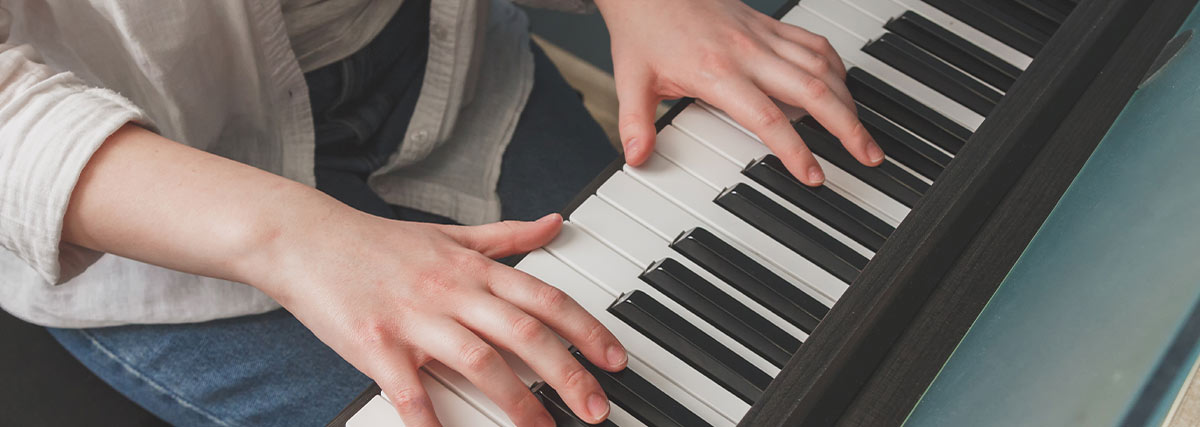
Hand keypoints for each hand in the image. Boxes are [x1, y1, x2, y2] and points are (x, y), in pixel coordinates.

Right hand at [253, 210, 625, 426]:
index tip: (615, 360)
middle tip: (596, 409)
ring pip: (479, 361)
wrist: (304, 238)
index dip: (586, 330)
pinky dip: (430, 418)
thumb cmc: (378, 243)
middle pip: (524, 333)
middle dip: (567, 374)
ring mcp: (414, 318)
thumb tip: (556, 222)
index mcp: (472, 268)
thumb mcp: (450, 233)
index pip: (545, 298)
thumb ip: (507, 235)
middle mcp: (451, 291)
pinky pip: (409, 389)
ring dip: (517, 401)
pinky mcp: (374, 343)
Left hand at [596, 0, 882, 185]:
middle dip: (847, 126)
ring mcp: (763, 36)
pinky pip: (814, 44)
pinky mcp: (769, 25)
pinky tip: (842, 87)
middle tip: (868, 154)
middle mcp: (748, 53)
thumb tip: (637, 157)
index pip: (767, 117)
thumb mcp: (631, 80)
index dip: (794, 149)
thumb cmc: (645, 30)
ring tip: (862, 131)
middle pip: (813, 92)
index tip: (813, 175)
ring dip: (848, 100)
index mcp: (717, 72)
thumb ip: (636, 122)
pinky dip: (835, 67)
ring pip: (822, 66)